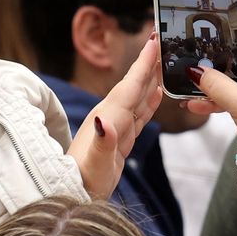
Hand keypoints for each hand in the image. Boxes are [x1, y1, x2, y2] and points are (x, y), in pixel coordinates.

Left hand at [67, 34, 163, 199]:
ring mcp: (116, 127)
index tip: (153, 41)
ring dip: (150, 77)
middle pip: (134, 85)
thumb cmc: (84, 182)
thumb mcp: (94, 165)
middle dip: (148, 63)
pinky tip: (156, 91)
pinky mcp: (121, 139)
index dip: (143, 64)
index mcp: (108, 118)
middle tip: (162, 39)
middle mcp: (111, 117)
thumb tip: (105, 120)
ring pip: (138, 96)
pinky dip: (149, 100)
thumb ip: (102, 143)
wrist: (73, 196)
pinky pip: (139, 113)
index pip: (130, 85)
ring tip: (163, 59)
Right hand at [185, 0, 236, 198]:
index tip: (219, 1)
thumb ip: (214, 85)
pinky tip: (195, 105)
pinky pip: (236, 86)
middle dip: (217, 38)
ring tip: (187, 75)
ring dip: (214, 71)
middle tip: (192, 35)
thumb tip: (192, 70)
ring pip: (235, 65)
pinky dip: (219, 93)